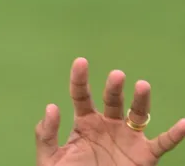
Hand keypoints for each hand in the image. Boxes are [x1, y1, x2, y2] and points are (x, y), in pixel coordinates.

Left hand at [35, 58, 184, 164]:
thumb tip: (52, 106)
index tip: (81, 61)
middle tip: (116, 75)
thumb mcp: (50, 157)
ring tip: (142, 85)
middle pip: (111, 101)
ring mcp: (127, 138)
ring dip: (141, 100)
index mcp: (84, 122)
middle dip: (114, 88)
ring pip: (137, 115)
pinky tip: (184, 124)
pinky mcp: (144, 155)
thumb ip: (47, 134)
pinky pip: (162, 143)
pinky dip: (175, 134)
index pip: (81, 95)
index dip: (80, 78)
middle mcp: (107, 125)